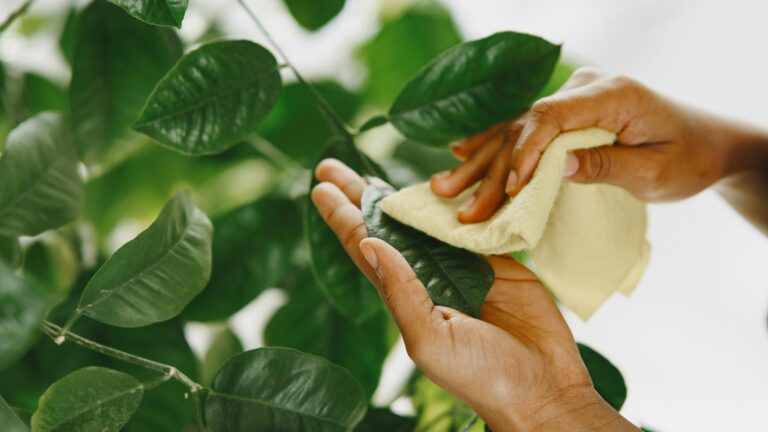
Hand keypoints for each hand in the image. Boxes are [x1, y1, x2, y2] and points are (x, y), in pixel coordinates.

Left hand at [311, 159, 637, 430]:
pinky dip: (453, 199)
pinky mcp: (496, 257)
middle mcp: (427, 274)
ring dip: (399, 193)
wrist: (542, 388)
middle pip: (386, 224)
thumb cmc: (481, 376)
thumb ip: (400, 292)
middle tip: (331, 165)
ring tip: (370, 170)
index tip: (320, 187)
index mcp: (404, 295)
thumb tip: (368, 244)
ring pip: (423, 218)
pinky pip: (469, 218)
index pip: (364, 246)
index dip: (341, 216)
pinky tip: (434, 181)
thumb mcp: (429, 339)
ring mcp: (461, 264)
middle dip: (358, 194)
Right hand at [431, 67, 767, 222]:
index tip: (508, 190)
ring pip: (515, 128)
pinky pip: (522, 128)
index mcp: (610, 94)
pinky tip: (461, 152)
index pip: (550, 117)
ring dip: (481, 161)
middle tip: (460, 205)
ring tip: (443, 186)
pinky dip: (492, 144)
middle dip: (491, 169)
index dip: (524, 153)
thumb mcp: (656, 170)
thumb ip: (606, 164)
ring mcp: (572, 99)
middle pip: (524, 126)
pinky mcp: (566, 113)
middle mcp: (584, 89)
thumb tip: (558, 168)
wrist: (705, 143)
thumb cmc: (687, 158)